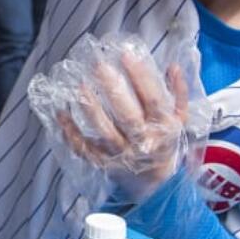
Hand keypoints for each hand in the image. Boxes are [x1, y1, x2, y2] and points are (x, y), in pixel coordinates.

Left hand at [54, 50, 188, 200]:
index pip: (153, 100)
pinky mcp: (102, 163)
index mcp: (163, 127)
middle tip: (98, 65)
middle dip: (112, 89)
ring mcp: (121, 154)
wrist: (154, 183)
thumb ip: (178, 93)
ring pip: (104, 132)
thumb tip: (172, 66)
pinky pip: (84, 148)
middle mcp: (142, 141)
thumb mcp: (179, 119)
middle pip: (127, 115)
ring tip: (79, 85)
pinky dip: (71, 132)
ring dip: (90, 109)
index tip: (125, 54)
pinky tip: (60, 113)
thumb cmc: (164, 142)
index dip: (140, 77)